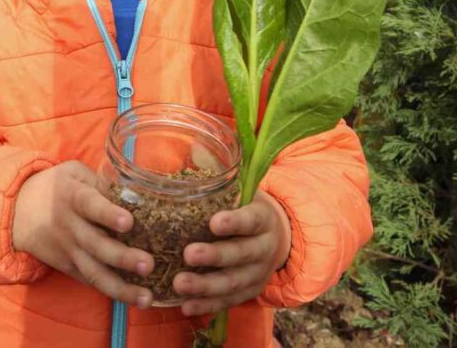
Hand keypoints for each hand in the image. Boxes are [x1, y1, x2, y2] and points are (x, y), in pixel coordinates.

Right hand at [12, 160, 154, 306]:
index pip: (90, 206)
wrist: (18, 211)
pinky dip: (112, 292)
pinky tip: (135, 299)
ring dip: (121, 288)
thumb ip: (101, 182)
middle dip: (122, 257)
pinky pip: (91, 282)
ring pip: (94, 273)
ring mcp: (69, 251)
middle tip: (148, 264)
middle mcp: (70, 227)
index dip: (108, 214)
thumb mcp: (74, 173)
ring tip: (146, 297)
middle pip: (96, 246)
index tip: (128, 222)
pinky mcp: (69, 268)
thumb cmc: (56, 187)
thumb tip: (135, 195)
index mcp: (72, 197)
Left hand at [173, 189, 291, 316]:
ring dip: (205, 286)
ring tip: (179, 284)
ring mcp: (258, 274)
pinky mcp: (249, 293)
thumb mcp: (242, 191)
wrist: (277, 237)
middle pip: (241, 254)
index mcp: (263, 218)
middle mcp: (265, 248)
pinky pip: (228, 302)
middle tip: (188, 254)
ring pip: (233, 283)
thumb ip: (222, 180)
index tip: (214, 222)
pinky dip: (207, 306)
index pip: (251, 220)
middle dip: (215, 256)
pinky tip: (186, 306)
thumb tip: (195, 150)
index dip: (234, 222)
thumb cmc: (246, 208)